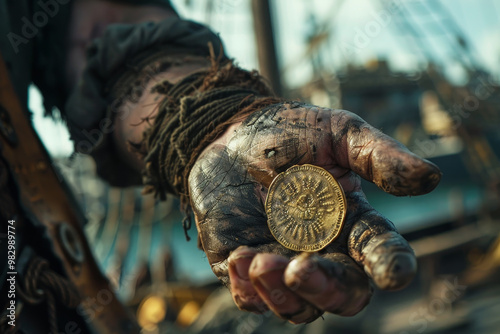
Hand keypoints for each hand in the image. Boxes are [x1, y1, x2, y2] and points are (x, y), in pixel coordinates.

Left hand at [188, 102, 440, 322]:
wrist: (232, 134)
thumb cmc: (290, 132)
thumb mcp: (337, 134)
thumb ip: (378, 156)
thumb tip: (431, 176)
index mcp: (351, 220)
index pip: (380, 251)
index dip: (391, 265)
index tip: (393, 274)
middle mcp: (323, 249)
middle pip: (341, 294)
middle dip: (325, 289)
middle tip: (301, 268)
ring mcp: (283, 260)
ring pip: (296, 305)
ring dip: (281, 293)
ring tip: (258, 261)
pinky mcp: (246, 263)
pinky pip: (250, 297)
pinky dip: (246, 290)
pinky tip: (238, 260)